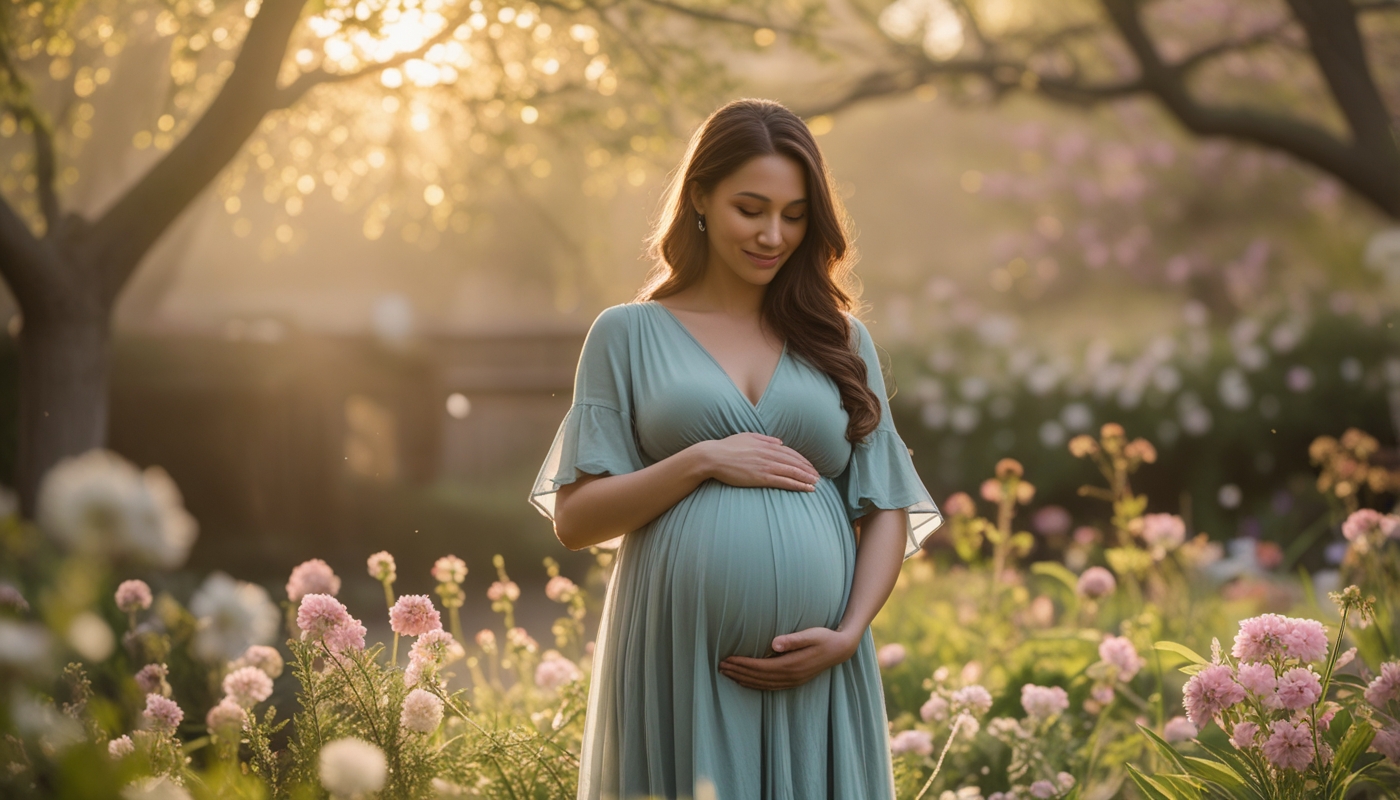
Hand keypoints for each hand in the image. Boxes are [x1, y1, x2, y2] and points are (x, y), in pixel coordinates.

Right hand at [698, 433, 819, 491]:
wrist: (713, 457)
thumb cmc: (727, 447)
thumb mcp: (747, 436)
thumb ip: (764, 439)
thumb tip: (779, 442)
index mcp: (766, 444)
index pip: (790, 452)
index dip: (802, 459)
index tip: (810, 466)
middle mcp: (769, 454)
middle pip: (795, 462)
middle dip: (808, 469)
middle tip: (818, 476)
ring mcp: (766, 466)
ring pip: (793, 472)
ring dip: (807, 478)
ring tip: (816, 483)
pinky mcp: (761, 477)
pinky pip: (785, 481)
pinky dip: (798, 484)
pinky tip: (807, 488)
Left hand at [718, 627, 858, 690]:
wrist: (842, 649)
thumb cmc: (825, 637)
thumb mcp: (811, 634)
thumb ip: (793, 640)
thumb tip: (773, 644)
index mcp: (792, 665)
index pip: (760, 667)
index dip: (742, 664)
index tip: (726, 659)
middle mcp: (791, 676)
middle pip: (758, 677)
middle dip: (738, 672)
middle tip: (720, 667)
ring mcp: (793, 681)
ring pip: (763, 684)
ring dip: (744, 680)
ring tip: (727, 674)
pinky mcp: (794, 681)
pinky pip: (771, 687)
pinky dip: (756, 685)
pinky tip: (746, 682)